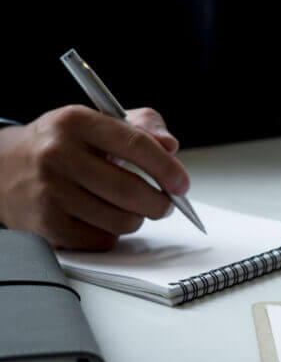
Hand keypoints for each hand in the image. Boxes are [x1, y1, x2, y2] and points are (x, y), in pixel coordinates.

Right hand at [0, 105, 188, 249]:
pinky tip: (103, 218)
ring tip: (129, 207)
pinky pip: (102, 240)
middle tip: (165, 203)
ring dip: (137, 218)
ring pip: (121, 220)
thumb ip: (143, 126)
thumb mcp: (100, 123)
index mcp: (75, 122)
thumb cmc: (66, 145)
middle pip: (131, 190)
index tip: (182, 184)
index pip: (135, 144)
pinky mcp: (46, 225)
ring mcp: (49, 192)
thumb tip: (170, 145)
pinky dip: (113, 233)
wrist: (4, 167)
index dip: (167, 168)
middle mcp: (57, 155)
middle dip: (160, 202)